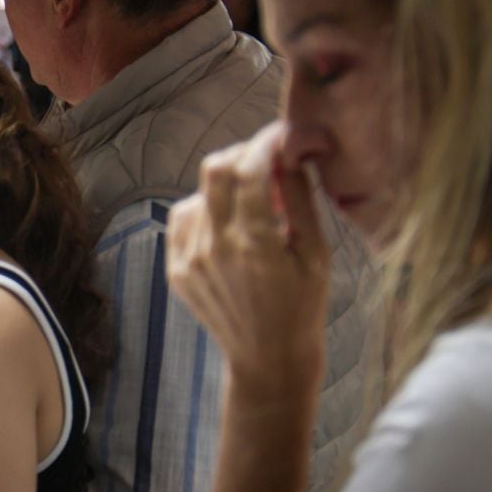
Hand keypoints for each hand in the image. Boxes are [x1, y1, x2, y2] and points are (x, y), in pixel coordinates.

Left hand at [167, 122, 331, 398]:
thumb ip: (299, 197)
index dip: (266, 142)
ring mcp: (189, 259)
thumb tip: (290, 151)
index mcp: (255, 242)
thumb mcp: (315, 250)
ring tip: (253, 204)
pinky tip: (229, 224)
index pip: (250, 167)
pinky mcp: (175, 270)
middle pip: (214, 169)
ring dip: (224, 187)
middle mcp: (215, 247)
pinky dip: (204, 210)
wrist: (267, 355)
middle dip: (242, 154)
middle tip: (266, 160)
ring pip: (197, 194)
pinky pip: (182, 220)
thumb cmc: (302, 303)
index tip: (281, 136)